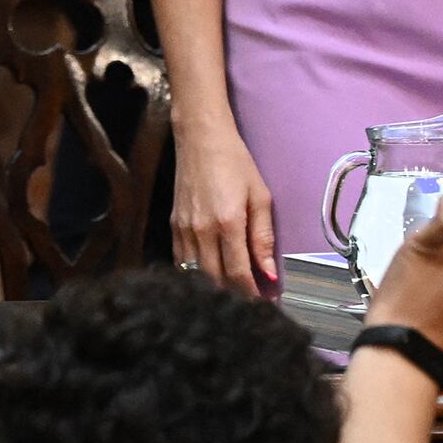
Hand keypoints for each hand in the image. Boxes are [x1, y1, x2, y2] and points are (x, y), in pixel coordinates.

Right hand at [172, 124, 277, 291]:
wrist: (200, 139)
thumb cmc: (235, 163)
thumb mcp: (260, 197)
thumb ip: (263, 237)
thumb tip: (269, 273)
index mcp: (228, 223)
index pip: (238, 272)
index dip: (251, 293)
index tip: (265, 304)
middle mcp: (202, 230)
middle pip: (215, 279)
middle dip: (233, 296)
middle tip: (250, 304)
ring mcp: (184, 229)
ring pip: (195, 274)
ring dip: (213, 287)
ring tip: (231, 294)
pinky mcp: (173, 225)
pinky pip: (181, 260)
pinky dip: (194, 274)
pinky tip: (209, 276)